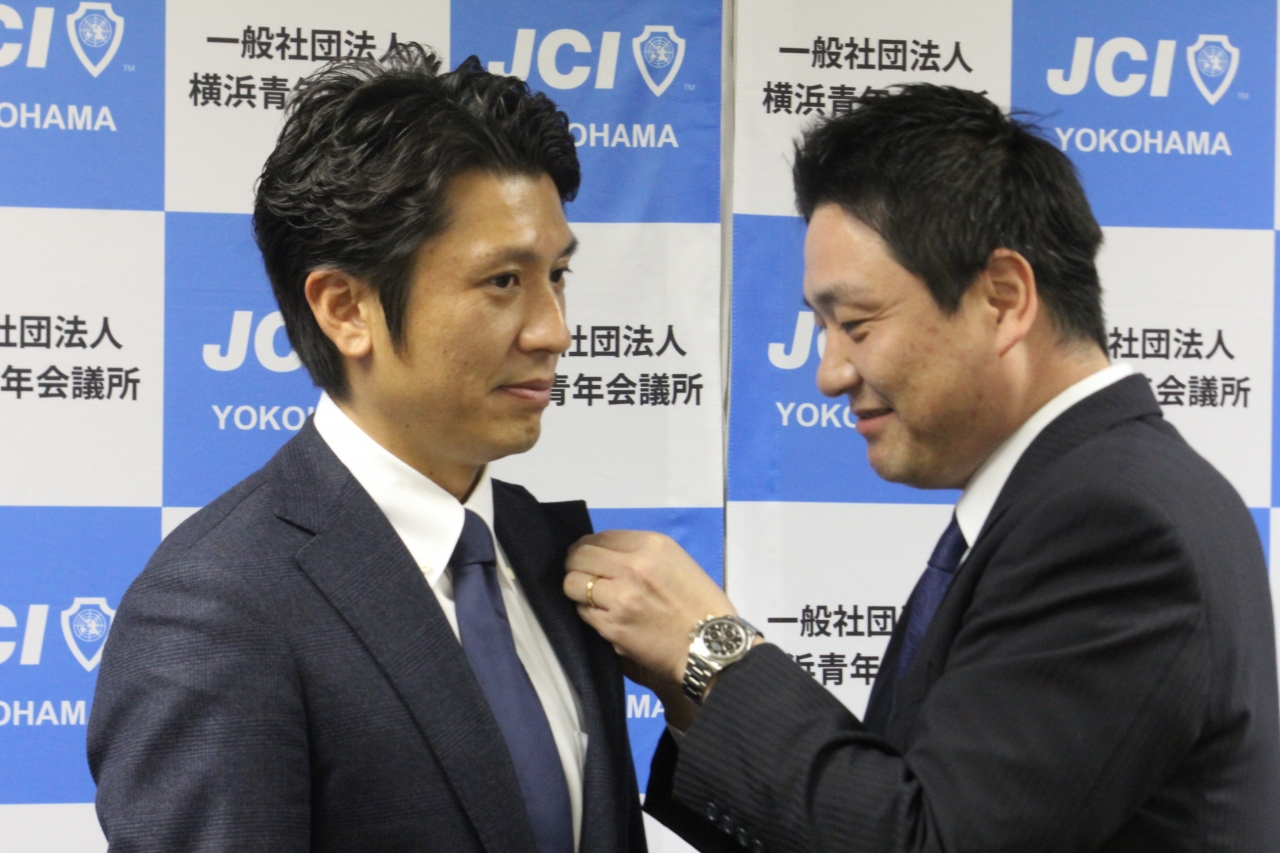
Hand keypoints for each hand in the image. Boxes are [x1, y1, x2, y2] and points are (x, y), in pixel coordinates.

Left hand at [564, 530, 735, 691]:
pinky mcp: (612, 626)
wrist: (711, 646)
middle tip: (580, 576)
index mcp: (651, 545)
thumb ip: (640, 554)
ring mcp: (620, 597)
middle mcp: (632, 566)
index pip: (600, 537)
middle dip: (575, 565)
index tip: (587, 558)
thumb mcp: (676, 562)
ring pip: (572, 583)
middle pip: (579, 556)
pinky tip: (604, 616)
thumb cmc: (700, 603)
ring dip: (576, 590)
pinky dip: (587, 613)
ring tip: (590, 598)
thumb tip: (604, 555)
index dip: (588, 548)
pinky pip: (582, 612)